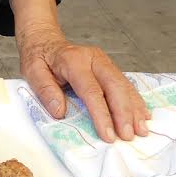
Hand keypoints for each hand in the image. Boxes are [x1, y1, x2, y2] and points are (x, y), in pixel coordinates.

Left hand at [18, 27, 149, 142]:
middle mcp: (93, 58)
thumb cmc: (39, 58)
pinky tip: (143, 116)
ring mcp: (104, 62)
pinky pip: (125, 84)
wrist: (45, 40)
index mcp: (73, 60)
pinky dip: (135, 101)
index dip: (101, 114)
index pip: (91, 90)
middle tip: (128, 136)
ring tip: (141, 131)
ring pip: (124, 85)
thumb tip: (60, 112)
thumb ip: (45, 90)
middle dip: (124, 113)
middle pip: (114, 86)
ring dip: (134, 109)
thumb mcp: (32, 72)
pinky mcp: (109, 67)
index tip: (108, 135)